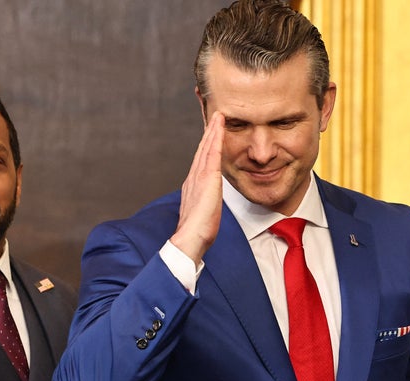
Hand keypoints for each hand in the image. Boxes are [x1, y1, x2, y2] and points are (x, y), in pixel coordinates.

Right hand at [170, 111, 224, 263]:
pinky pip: (212, 153)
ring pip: (206, 147)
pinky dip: (215, 137)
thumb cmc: (197, 232)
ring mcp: (199, 176)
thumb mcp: (203, 214)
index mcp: (194, 185)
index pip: (202, 160)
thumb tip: (209, 205)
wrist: (190, 238)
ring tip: (218, 114)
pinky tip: (219, 126)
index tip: (212, 132)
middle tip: (214, 114)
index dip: (206, 144)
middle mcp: (194, 177)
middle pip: (202, 149)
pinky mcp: (207, 178)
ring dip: (212, 129)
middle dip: (208, 131)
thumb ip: (206, 204)